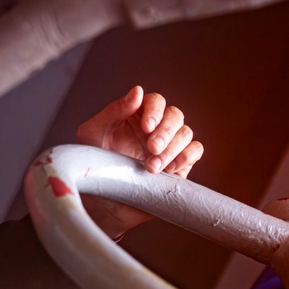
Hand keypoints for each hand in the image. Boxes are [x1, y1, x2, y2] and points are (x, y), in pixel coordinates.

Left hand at [75, 85, 203, 237]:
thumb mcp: (93, 133)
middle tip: (151, 148)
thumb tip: (138, 90)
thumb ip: (114, 111)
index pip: (156, 101)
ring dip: (172, 149)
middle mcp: (156, 127)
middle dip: (165, 131)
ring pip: (186, 133)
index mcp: (136, 114)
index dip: (155, 110)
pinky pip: (195, 151)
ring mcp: (169, 144)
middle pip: (175, 115)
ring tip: (151, 167)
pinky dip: (187, 156)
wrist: (102, 198)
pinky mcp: (179, 163)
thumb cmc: (95, 162)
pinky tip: (170, 168)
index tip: (146, 126)